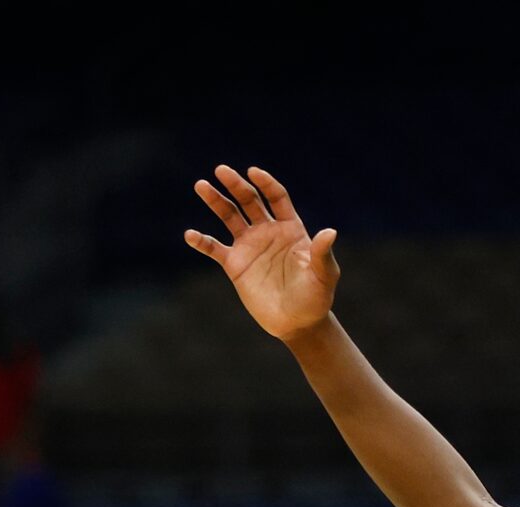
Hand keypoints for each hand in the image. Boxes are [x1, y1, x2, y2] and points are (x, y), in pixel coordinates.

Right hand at [187, 165, 340, 341]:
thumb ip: (322, 253)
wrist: (297, 322)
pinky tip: (190, 235)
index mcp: (290, 228)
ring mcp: (249, 246)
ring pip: (229, 216)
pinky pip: (214, 248)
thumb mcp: (324, 274)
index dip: (265, 183)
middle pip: (249, 200)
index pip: (276, 197)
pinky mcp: (235, 265)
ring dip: (215, 200)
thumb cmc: (316, 297)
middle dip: (235, 185)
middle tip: (221, 170)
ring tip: (201, 185)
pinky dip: (202, 241)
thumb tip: (330, 232)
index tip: (253, 172)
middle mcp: (267, 232)